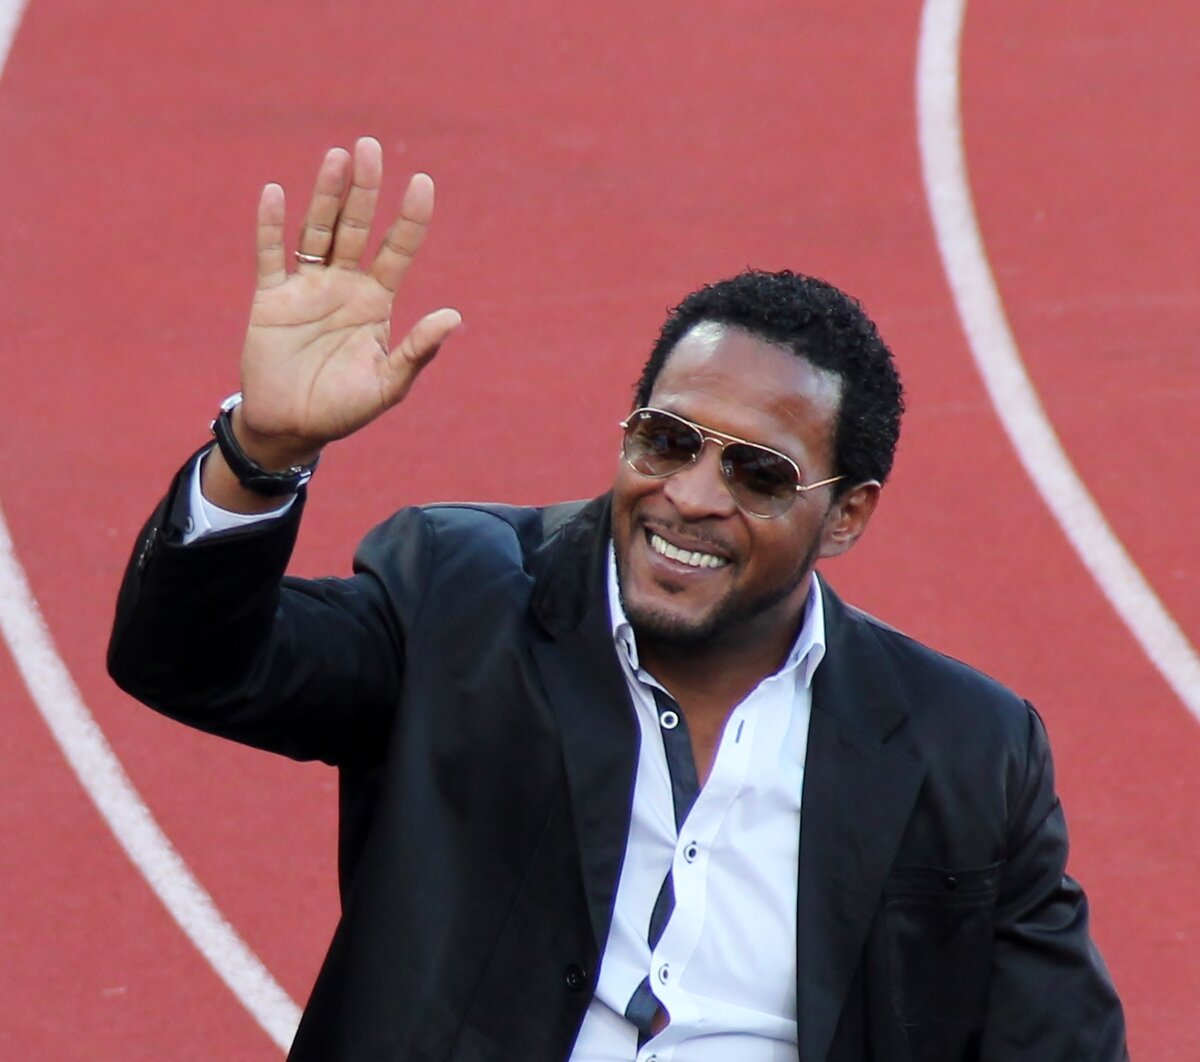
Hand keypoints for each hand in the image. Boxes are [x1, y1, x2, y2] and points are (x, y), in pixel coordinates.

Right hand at [234, 136, 460, 469]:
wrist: (291, 428)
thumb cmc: (344, 409)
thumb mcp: (388, 384)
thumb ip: (417, 351)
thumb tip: (454, 316)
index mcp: (376, 302)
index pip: (397, 250)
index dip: (410, 218)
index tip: (422, 182)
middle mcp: (344, 286)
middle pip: (356, 227)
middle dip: (365, 190)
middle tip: (370, 147)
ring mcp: (307, 288)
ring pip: (317, 230)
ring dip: (326, 195)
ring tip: (337, 156)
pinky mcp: (271, 298)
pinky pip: (271, 254)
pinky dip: (270, 225)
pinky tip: (275, 192)